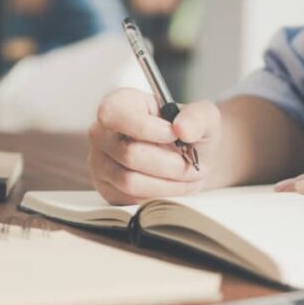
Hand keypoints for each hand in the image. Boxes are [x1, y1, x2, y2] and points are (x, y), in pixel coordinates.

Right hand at [88, 88, 220, 204]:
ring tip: (189, 178)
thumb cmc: (189, 133)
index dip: (145, 128)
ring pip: (130, 181)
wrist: (190, 158)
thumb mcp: (203, 116)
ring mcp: (100, 163)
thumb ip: (197, 117)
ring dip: (168, 184)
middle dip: (170, 164)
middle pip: (129, 154)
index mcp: (119, 105)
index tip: (174, 135)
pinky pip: (131, 199)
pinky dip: (159, 197)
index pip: (114, 115)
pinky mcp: (108, 189)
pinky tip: (175, 187)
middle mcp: (102, 133)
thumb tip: (182, 128)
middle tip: (193, 165)